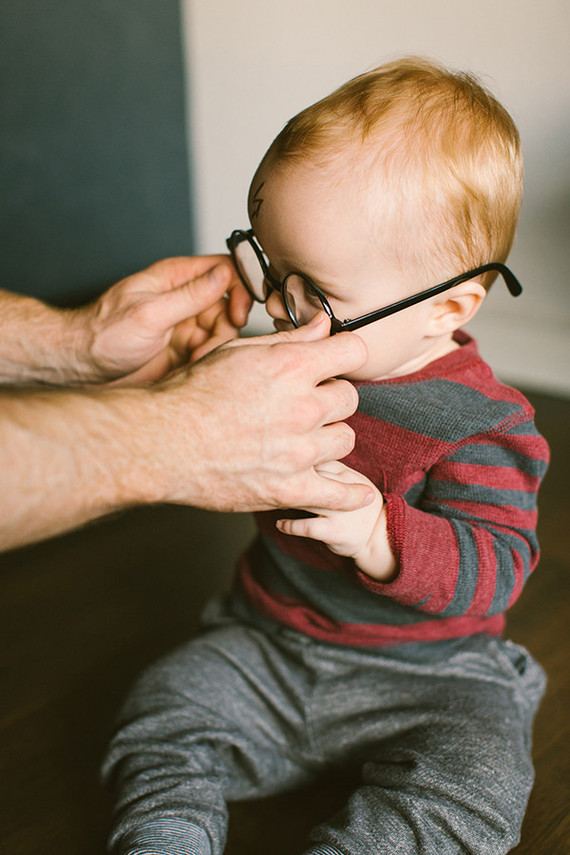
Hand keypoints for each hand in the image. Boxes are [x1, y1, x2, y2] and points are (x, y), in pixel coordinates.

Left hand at [75, 255, 250, 383]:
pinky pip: (210, 351)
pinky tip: (189, 368)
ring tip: (193, 361)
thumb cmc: (104, 334)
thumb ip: (190, 295)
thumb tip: (225, 274)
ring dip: (214, 348)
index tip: (238, 313)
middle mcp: (183, 298)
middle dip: (225, 327)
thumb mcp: (151, 313)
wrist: (84, 367)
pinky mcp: (182, 348)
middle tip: (209, 346)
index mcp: (174, 277)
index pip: (223, 269)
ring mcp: (183, 324)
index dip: (239, 288)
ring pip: (222, 331)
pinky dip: (206, 361)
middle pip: (228, 305)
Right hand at [146, 313, 375, 512]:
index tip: (336, 361)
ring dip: (330, 436)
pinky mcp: (289, 488)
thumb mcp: (238, 352)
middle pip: (349, 398)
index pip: (352, 351)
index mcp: (291, 367)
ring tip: (306, 437)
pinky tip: (358, 494)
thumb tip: (324, 326)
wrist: (161, 442)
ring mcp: (298, 451)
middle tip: (307, 402)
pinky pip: (338, 494)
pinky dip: (350, 495)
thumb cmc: (192, 394)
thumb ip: (289, 340)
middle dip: (331, 396)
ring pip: (346, 439)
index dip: (345, 354)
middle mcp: (302, 407)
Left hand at [276, 460, 395, 579]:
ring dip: (285, 499)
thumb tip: (297, 456)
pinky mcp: (333, 531)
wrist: (379, 536)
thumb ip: (330, 468)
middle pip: (309, 475)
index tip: (281, 465)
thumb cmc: (359, 505)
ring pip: (306, 498)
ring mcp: (339, 510)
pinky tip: (280, 524)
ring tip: (276, 502)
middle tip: (271, 482)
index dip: (296, 460)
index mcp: (347, 473)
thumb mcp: (352, 480)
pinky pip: (304, 526)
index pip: (317, 457)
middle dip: (287, 476)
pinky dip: (288, 525)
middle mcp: (345, 488)